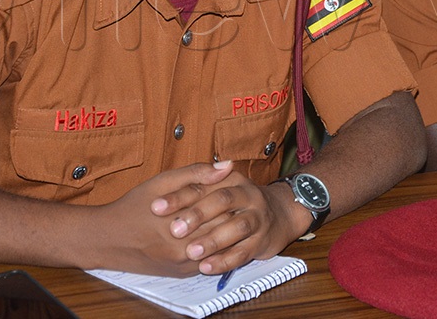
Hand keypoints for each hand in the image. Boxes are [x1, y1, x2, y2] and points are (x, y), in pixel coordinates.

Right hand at [87, 162, 235, 275]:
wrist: (107, 241)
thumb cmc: (133, 207)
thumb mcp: (161, 183)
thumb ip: (196, 173)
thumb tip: (228, 164)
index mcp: (179, 223)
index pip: (222, 208)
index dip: (230, 194)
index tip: (233, 185)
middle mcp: (182, 249)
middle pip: (224, 228)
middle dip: (231, 212)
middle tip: (235, 199)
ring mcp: (184, 265)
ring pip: (222, 247)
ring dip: (227, 231)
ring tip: (227, 214)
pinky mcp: (183, 274)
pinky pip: (212, 260)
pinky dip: (218, 246)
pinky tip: (215, 231)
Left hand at [150, 162, 305, 274]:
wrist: (280, 214)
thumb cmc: (239, 200)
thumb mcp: (220, 184)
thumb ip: (202, 175)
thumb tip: (198, 169)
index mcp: (231, 179)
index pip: (203, 184)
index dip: (178, 196)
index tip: (155, 207)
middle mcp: (247, 195)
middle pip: (222, 201)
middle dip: (197, 215)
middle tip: (174, 230)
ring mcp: (257, 218)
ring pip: (237, 227)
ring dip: (213, 239)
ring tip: (191, 251)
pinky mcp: (262, 241)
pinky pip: (244, 252)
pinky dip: (225, 260)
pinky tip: (206, 267)